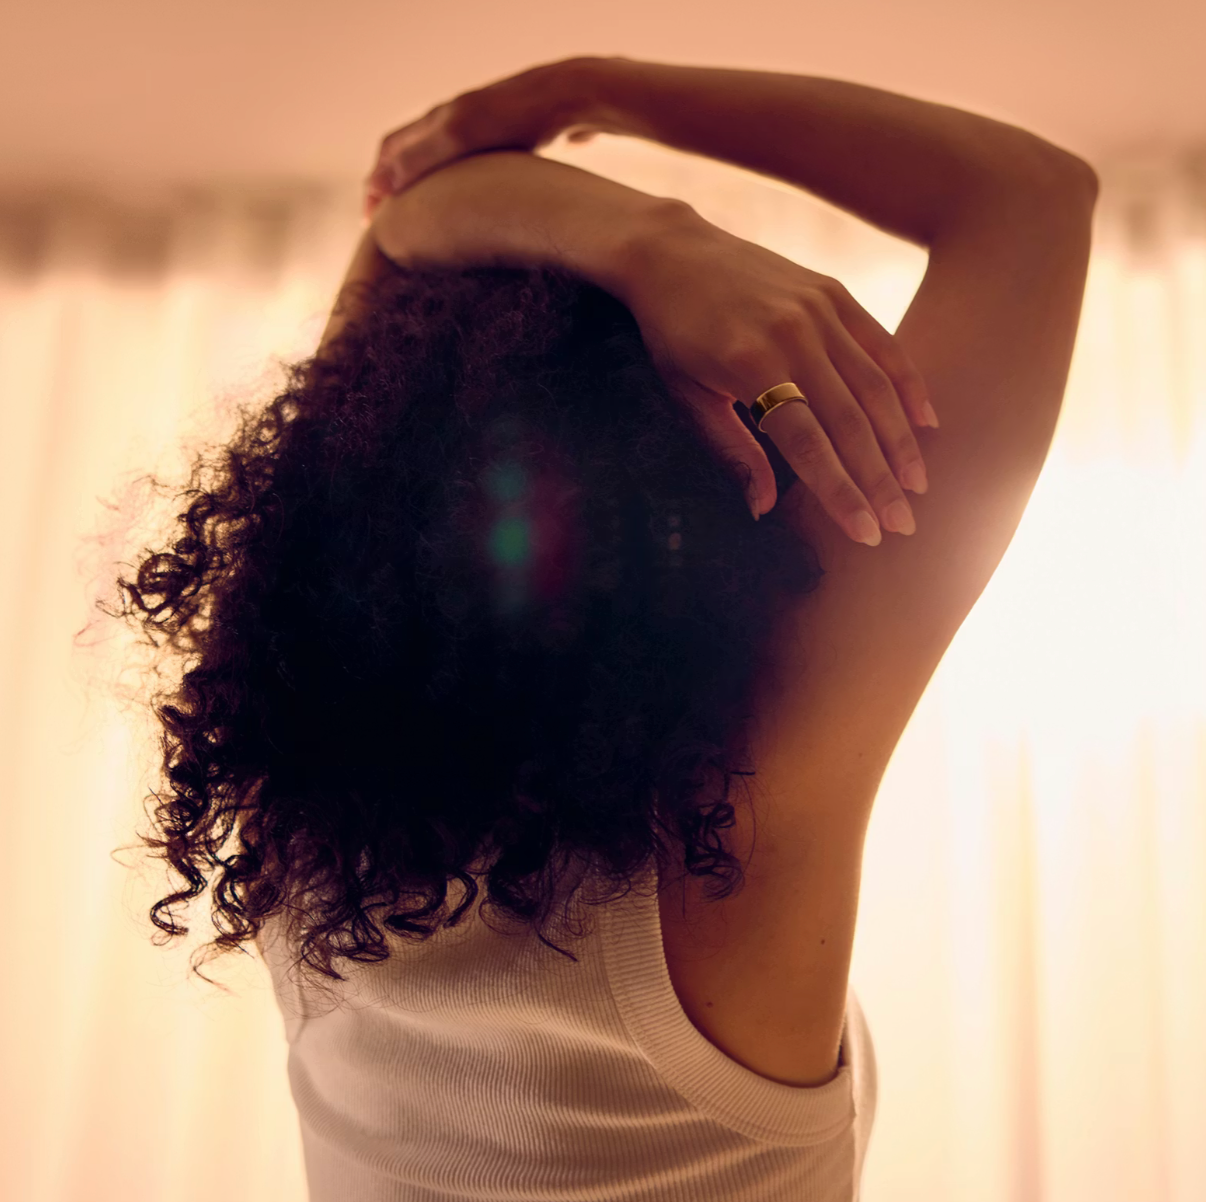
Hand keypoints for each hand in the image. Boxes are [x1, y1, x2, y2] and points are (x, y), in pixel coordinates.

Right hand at [364, 57, 598, 220]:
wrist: (571, 97)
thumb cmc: (517, 118)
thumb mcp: (460, 137)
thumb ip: (418, 157)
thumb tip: (378, 182)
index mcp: (438, 120)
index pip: (391, 151)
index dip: (375, 184)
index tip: (368, 220)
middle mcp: (456, 120)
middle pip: (412, 152)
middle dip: (395, 185)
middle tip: (390, 222)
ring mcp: (484, 128)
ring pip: (443, 157)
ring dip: (426, 183)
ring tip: (425, 215)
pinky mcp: (513, 138)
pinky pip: (475, 163)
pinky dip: (460, 183)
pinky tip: (475, 200)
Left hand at [625, 216, 936, 541]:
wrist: (672, 252)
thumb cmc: (672, 334)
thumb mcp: (688, 396)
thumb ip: (731, 451)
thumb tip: (763, 510)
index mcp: (750, 367)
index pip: (809, 444)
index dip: (841, 492)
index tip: (866, 533)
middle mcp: (793, 336)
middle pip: (851, 422)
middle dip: (880, 480)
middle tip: (903, 525)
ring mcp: (819, 310)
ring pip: (874, 387)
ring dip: (901, 441)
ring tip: (916, 486)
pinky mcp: (833, 292)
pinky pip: (881, 344)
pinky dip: (908, 384)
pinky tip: (926, 423)